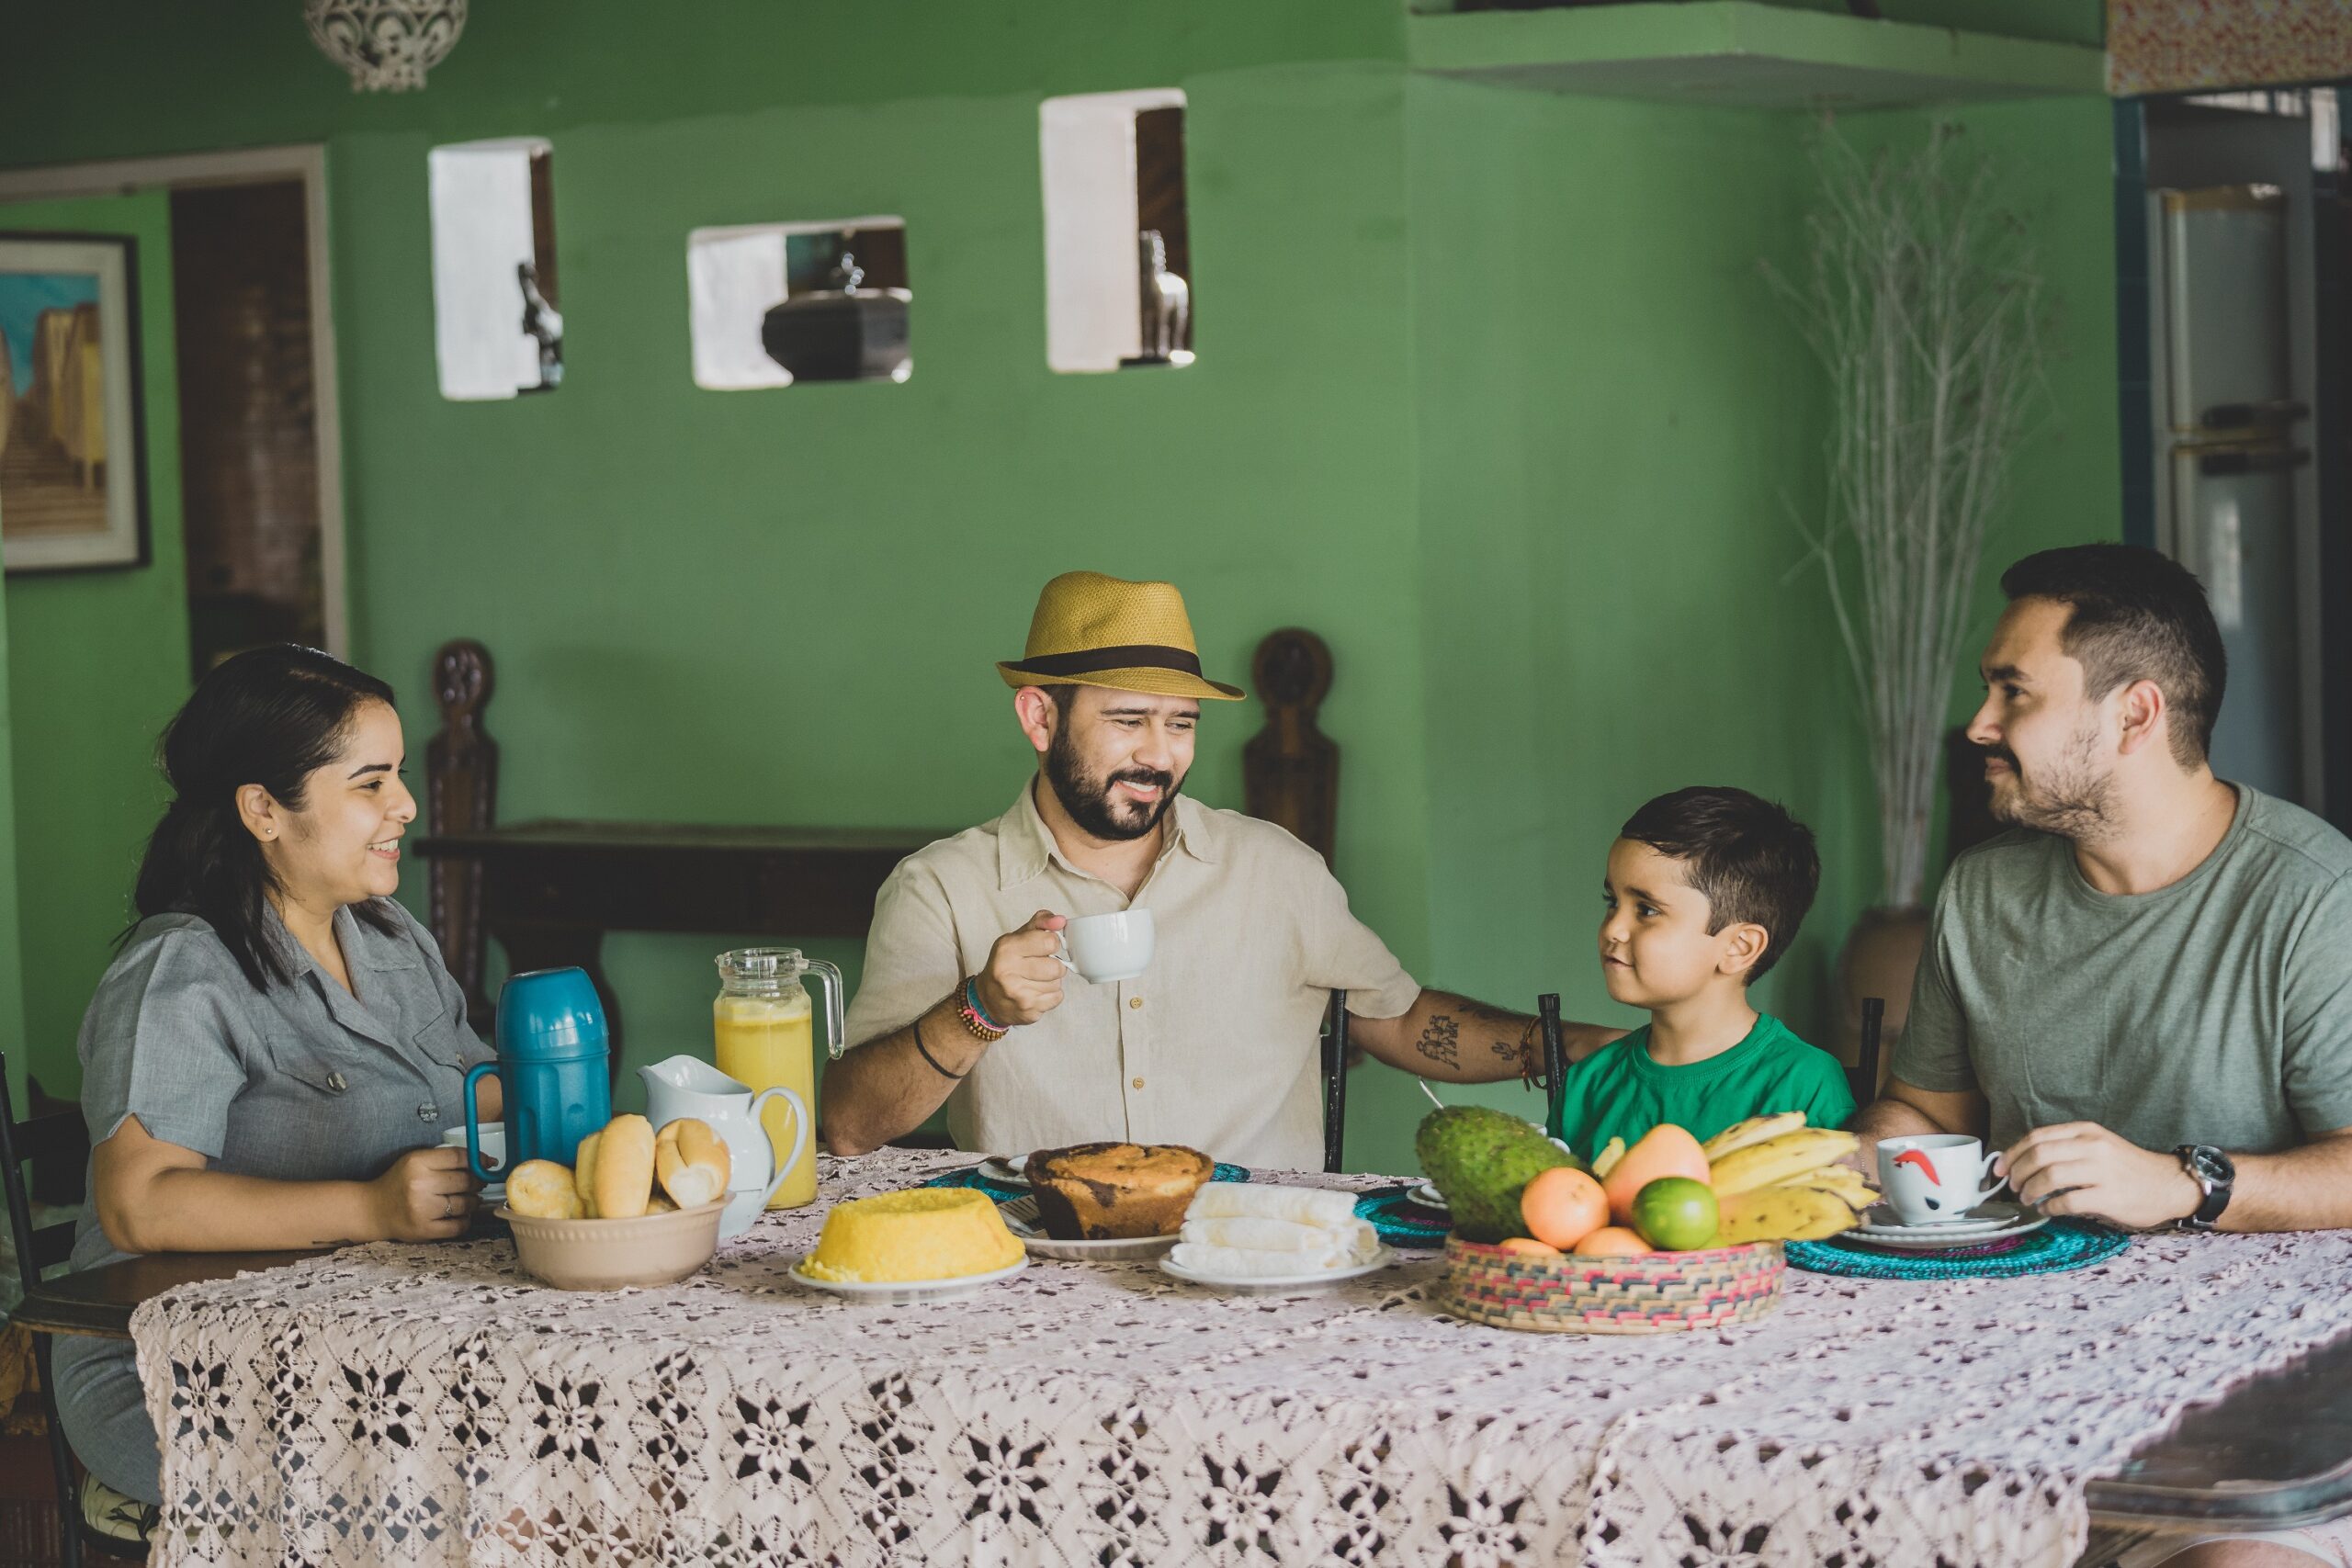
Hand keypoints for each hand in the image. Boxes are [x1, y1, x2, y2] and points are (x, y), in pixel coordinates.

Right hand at [368, 1146, 478, 1240]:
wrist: (374, 1210)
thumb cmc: (400, 1183)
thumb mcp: (416, 1161)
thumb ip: (446, 1158)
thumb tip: (485, 1162)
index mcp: (417, 1163)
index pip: (459, 1157)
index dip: (479, 1159)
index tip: (488, 1163)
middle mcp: (420, 1185)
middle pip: (466, 1180)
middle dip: (477, 1182)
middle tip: (477, 1183)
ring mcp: (422, 1209)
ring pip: (465, 1203)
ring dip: (472, 1202)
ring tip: (467, 1199)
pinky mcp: (425, 1230)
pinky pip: (459, 1226)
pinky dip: (465, 1220)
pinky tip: (460, 1215)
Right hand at [976, 911, 1067, 1026]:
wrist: (987, 999)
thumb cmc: (1006, 964)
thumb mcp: (1017, 937)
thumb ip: (1040, 923)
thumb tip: (1061, 920)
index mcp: (1006, 948)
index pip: (1050, 941)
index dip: (1052, 943)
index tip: (1044, 947)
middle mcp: (1008, 972)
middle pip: (1057, 967)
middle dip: (1053, 966)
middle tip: (1039, 967)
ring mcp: (1018, 994)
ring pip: (1057, 983)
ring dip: (1051, 981)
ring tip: (1034, 980)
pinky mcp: (1027, 1011)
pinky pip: (1057, 998)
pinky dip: (1050, 996)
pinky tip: (1035, 993)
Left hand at [1999, 1122, 2201, 1230]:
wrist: (2169, 1184)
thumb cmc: (2128, 1168)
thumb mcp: (2098, 1145)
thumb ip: (2067, 1148)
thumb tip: (2024, 1161)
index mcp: (2086, 1131)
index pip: (2037, 1137)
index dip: (2013, 1153)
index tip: (2000, 1167)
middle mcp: (2093, 1147)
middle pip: (2039, 1155)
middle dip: (2017, 1172)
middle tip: (2012, 1186)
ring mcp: (2102, 1171)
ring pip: (2050, 1177)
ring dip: (2030, 1190)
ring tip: (2027, 1198)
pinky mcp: (2110, 1196)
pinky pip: (2068, 1201)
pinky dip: (2050, 1207)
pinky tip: (2047, 1210)